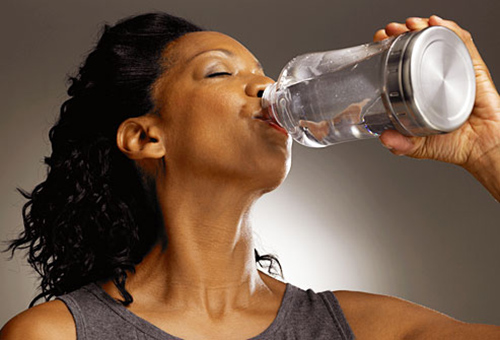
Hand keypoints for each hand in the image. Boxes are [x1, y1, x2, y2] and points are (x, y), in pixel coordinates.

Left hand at [374, 16, 499, 170]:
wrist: (483, 148)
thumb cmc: (455, 145)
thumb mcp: (418, 146)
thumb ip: (401, 145)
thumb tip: (384, 138)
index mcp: (419, 91)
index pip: (401, 63)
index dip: (388, 50)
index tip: (378, 41)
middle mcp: (435, 78)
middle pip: (417, 47)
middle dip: (402, 33)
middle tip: (391, 30)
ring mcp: (455, 71)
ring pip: (438, 40)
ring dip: (423, 26)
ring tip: (410, 24)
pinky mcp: (473, 69)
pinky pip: (463, 43)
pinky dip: (451, 29)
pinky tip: (438, 23)